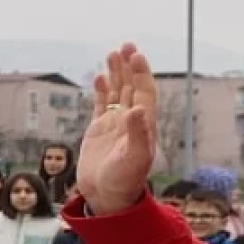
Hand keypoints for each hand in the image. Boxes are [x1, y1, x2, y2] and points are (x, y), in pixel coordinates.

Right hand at [76, 42, 157, 214]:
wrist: (107, 198)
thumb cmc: (124, 182)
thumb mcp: (133, 159)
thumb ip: (137, 134)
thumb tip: (139, 110)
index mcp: (143, 126)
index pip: (144, 93)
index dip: (141, 74)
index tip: (136, 55)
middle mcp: (131, 122)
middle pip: (132, 87)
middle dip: (130, 67)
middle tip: (127, 45)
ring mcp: (115, 125)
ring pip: (117, 93)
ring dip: (117, 74)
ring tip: (113, 53)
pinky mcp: (99, 130)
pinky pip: (101, 104)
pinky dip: (102, 91)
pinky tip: (100, 77)